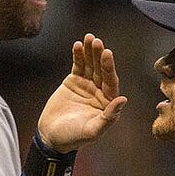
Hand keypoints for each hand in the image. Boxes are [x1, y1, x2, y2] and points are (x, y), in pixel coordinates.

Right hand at [38, 34, 127, 152]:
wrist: (51, 136)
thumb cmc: (73, 137)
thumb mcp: (92, 130)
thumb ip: (108, 117)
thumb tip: (123, 100)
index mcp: (108, 103)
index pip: (110, 81)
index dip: (108, 67)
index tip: (107, 54)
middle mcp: (100, 92)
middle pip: (101, 70)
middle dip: (99, 56)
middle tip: (97, 42)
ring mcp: (87, 85)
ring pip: (90, 65)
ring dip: (90, 51)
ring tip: (89, 38)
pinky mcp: (74, 81)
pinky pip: (78, 65)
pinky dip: (78, 55)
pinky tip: (78, 45)